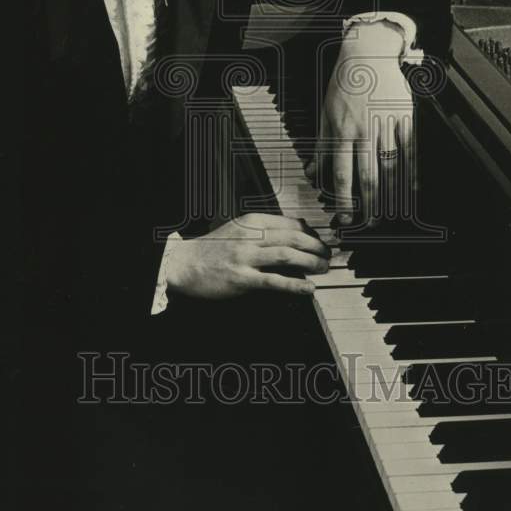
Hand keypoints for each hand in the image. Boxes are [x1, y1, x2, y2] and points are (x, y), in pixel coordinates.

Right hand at [165, 213, 330, 299]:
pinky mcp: (241, 278)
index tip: (321, 242)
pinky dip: (294, 284)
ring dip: (311, 263)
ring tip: (323, 269)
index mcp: (251, 221)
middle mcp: (250, 236)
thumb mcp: (238, 230)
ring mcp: (246, 257)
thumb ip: (262, 231)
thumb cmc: (210, 249)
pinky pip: (273, 281)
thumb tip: (293, 236)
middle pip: (293, 237)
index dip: (311, 233)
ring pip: (287, 256)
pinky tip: (308, 288)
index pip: (290, 223)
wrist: (182, 262)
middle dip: (316, 247)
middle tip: (327, 255)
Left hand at [307, 21, 414, 225]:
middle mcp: (364, 131)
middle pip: (368, 177)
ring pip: (390, 168)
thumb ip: (321, 146)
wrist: (368, 54)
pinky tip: (410, 191)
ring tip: (389, 215)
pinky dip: (411, 174)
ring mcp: (386, 125)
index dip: (344, 199)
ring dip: (391, 196)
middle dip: (369, 206)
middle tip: (369, 225)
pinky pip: (410, 151)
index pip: (342, 173)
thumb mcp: (325, 113)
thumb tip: (311, 173)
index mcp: (342, 131)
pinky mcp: (405, 118)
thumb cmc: (344, 84)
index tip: (346, 218)